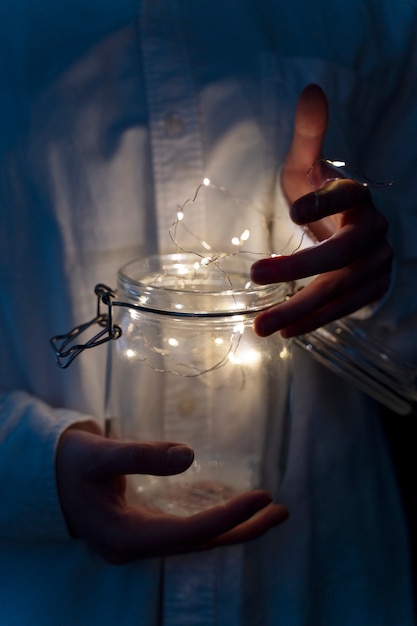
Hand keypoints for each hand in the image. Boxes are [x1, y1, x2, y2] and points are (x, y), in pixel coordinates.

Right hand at [56, 422, 287, 563]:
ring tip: (271, 512)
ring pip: (195, 540)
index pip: (187, 534)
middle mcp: (136, 547)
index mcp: (124, 537)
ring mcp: (140, 542)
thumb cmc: (69, 464)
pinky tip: (235, 508)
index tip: (262, 497)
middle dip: (241, 529)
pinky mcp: (144, 530)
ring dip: (233, 528)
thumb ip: (141, 456)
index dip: (226, 517)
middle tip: (281, 511)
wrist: (45, 478)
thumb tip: (190, 456)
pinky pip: (186, 531)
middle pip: (199, 544)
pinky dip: (213, 520)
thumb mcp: (99, 455)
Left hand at [251, 84, 392, 336]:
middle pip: (341, 253)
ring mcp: (375, 265)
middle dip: (300, 266)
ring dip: (300, 308)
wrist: (351, 229)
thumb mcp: (309, 168)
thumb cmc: (322, 196)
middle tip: (256, 274)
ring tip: (261, 326)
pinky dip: (313, 321)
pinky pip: (342, 310)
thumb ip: (309, 137)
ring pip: (339, 289)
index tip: (292, 211)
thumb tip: (311, 90)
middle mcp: (372, 231)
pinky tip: (285, 331)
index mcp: (358, 196)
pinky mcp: (369, 290)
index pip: (347, 195)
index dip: (323, 203)